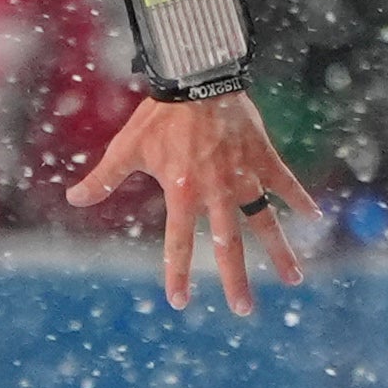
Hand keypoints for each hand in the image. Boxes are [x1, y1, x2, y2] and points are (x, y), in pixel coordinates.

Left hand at [67, 91, 320, 315]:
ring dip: (280, 251)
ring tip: (294, 279)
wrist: (197, 78)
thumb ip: (103, 178)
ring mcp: (244, 176)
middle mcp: (217, 191)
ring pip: (265, 222)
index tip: (179, 301)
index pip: (179, 242)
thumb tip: (73, 199)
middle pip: (230, 245)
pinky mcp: (263, 157)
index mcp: (183, 193)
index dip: (178, 273)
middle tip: (244, 309)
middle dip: (237, 280)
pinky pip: (286, 182)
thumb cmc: (159, 115)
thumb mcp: (127, 148)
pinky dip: (301, 198)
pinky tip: (315, 216)